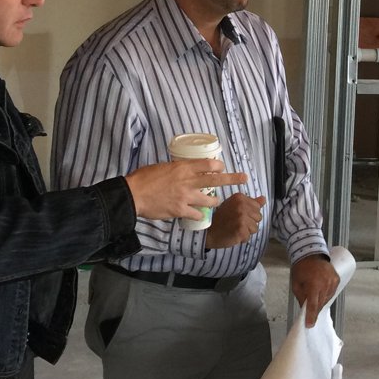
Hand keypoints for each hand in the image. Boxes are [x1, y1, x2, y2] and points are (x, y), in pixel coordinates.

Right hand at [124, 159, 246, 220]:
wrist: (133, 194)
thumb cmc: (144, 178)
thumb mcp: (162, 166)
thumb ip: (176, 169)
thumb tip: (183, 170)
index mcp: (183, 167)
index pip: (208, 163)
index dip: (218, 165)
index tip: (221, 167)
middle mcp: (188, 181)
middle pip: (216, 179)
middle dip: (232, 178)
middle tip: (244, 178)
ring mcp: (186, 197)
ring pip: (210, 200)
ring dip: (215, 202)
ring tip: (217, 202)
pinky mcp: (180, 210)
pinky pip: (197, 214)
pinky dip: (200, 215)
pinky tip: (199, 215)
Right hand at [205, 193, 266, 248]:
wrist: (208, 232)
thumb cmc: (221, 218)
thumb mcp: (234, 205)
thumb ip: (250, 202)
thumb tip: (263, 199)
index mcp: (240, 197)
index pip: (257, 207)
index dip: (250, 213)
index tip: (238, 215)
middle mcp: (241, 206)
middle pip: (258, 217)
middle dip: (250, 222)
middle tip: (236, 223)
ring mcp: (241, 218)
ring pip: (255, 228)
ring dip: (246, 231)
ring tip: (235, 229)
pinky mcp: (241, 230)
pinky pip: (249, 236)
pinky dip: (242, 238)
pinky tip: (234, 235)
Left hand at [290, 254, 339, 327]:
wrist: (311, 253)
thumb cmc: (301, 268)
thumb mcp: (296, 284)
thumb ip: (301, 297)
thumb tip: (305, 309)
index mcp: (314, 285)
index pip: (313, 305)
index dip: (311, 316)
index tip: (309, 324)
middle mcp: (325, 284)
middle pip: (320, 304)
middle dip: (314, 309)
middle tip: (309, 311)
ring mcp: (332, 282)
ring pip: (326, 299)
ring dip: (320, 301)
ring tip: (314, 295)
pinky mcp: (337, 279)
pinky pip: (331, 293)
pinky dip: (326, 295)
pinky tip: (320, 291)